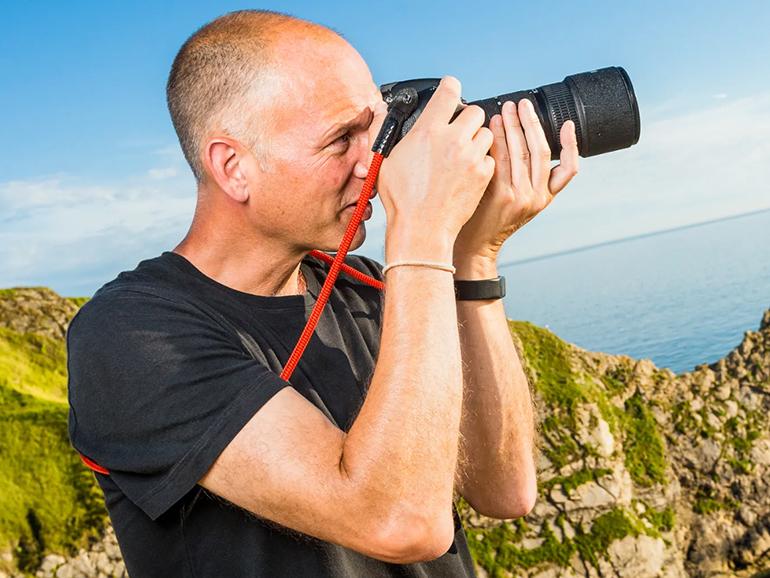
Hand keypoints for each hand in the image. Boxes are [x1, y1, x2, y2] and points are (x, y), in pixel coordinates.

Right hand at [377, 77, 494, 258]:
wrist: (422, 229)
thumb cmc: (402, 200)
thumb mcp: (384, 160)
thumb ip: (384, 130)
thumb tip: (381, 111)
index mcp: (428, 131)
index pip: (449, 91)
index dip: (450, 87)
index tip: (451, 89)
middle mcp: (453, 139)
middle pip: (474, 111)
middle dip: (466, 119)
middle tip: (456, 132)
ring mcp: (471, 157)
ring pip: (486, 133)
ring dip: (476, 139)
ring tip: (462, 154)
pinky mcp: (483, 174)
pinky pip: (490, 157)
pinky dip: (481, 162)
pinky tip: (467, 172)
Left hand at [453, 98, 578, 263]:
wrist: (473, 245)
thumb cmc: (489, 218)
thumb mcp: (517, 202)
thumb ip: (524, 177)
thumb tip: (521, 138)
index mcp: (545, 198)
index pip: (568, 169)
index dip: (571, 144)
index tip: (567, 123)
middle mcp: (536, 197)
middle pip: (541, 151)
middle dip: (532, 123)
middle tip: (522, 104)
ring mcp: (519, 196)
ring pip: (522, 152)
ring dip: (514, 126)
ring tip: (506, 110)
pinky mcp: (501, 195)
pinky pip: (502, 159)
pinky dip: (498, 140)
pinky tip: (493, 128)